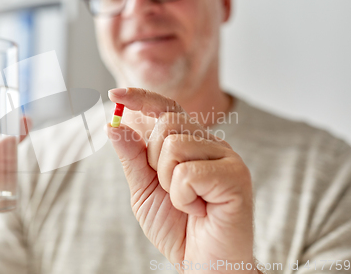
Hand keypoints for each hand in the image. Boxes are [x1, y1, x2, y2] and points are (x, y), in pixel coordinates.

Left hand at [106, 88, 257, 273]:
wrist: (203, 263)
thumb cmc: (176, 227)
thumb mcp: (143, 190)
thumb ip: (132, 158)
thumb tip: (114, 124)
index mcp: (190, 143)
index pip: (166, 108)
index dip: (141, 98)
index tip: (114, 93)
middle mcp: (210, 144)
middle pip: (167, 124)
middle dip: (154, 161)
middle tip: (171, 190)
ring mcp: (227, 157)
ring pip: (176, 146)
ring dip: (169, 182)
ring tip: (187, 202)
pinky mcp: (236, 176)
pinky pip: (188, 172)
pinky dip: (183, 198)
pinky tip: (199, 210)